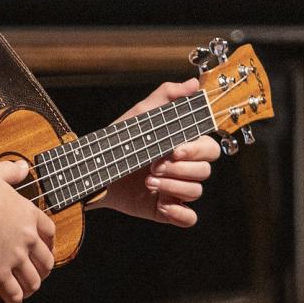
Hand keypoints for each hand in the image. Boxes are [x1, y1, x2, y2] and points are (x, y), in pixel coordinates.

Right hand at [0, 160, 56, 302]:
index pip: (49, 232)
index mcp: (28, 215)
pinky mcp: (0, 275)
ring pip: (33, 281)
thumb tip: (23, 166)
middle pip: (46, 261)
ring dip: (31, 288)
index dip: (50, 244)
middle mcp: (27, 239)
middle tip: (38, 274)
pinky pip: (14, 294)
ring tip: (25, 291)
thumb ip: (11, 171)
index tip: (46, 248)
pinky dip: (15, 301)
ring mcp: (15, 258)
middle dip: (43, 270)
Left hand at [96, 80, 218, 225]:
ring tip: (148, 180)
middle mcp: (183, 168)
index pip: (209, 148)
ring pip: (196, 192)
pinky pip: (189, 218)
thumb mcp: (140, 114)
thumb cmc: (118, 140)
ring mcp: (175, 189)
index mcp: (182, 146)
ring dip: (174, 186)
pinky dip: (181, 214)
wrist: (93, 169)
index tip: (175, 150)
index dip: (197, 150)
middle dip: (181, 169)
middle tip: (154, 165)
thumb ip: (166, 96)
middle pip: (205, 171)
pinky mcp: (165, 210)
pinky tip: (162, 204)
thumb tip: (194, 84)